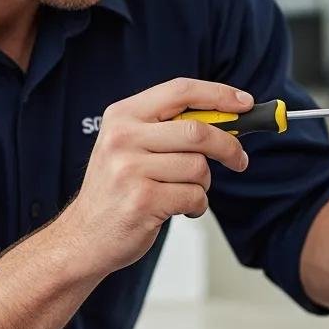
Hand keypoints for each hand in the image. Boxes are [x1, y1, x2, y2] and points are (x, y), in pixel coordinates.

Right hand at [59, 78, 250, 274]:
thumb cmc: (115, 191)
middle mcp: (123, 138)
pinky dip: (196, 206)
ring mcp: (130, 170)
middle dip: (229, 146)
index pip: (180, 91)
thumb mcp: (129, 146)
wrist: (84, 237)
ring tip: (184, 193)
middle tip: (239, 159)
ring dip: (203, 186)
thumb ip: (168, 129)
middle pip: (197, 131)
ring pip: (199, 168)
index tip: (244, 103)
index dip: (218, 95)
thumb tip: (226, 119)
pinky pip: (194, 196)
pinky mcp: (142, 201)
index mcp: (122, 116)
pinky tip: (179, 209)